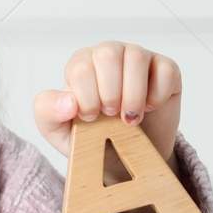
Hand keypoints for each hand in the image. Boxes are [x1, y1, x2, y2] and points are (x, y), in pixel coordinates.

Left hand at [33, 42, 181, 165]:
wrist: (127, 158)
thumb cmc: (91, 138)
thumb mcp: (58, 130)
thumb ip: (47, 112)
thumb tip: (67, 102)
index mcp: (81, 64)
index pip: (80, 67)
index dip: (86, 98)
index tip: (91, 118)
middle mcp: (109, 54)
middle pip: (108, 54)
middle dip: (109, 93)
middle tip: (111, 116)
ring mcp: (139, 58)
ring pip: (137, 57)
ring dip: (133, 95)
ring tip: (130, 118)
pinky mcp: (165, 69)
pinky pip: (165, 70)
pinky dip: (157, 95)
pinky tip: (149, 109)